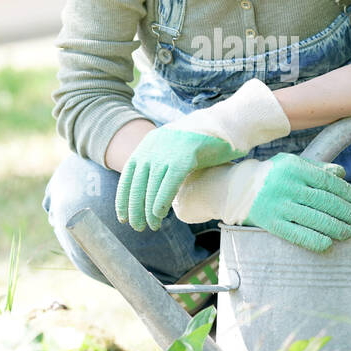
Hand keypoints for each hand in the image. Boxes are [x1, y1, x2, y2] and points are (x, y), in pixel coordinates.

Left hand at [116, 78, 289, 230]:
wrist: (227, 123)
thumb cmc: (204, 140)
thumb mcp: (175, 147)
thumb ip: (162, 162)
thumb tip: (152, 186)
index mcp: (148, 143)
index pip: (127, 175)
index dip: (123, 198)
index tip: (122, 217)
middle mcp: (153, 147)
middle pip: (137, 184)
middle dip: (135, 209)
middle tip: (137, 227)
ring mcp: (168, 151)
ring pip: (150, 188)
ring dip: (148, 211)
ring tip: (151, 226)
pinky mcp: (184, 158)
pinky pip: (168, 185)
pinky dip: (161, 203)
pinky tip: (159, 215)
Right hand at [173, 153, 350, 252]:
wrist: (236, 188)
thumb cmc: (272, 176)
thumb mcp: (291, 164)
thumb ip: (317, 169)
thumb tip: (342, 174)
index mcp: (294, 168)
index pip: (328, 182)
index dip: (348, 194)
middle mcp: (286, 185)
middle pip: (324, 201)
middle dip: (347, 212)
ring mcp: (277, 204)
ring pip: (313, 218)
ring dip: (335, 227)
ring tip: (348, 233)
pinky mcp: (270, 222)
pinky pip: (295, 233)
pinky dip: (313, 239)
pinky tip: (327, 244)